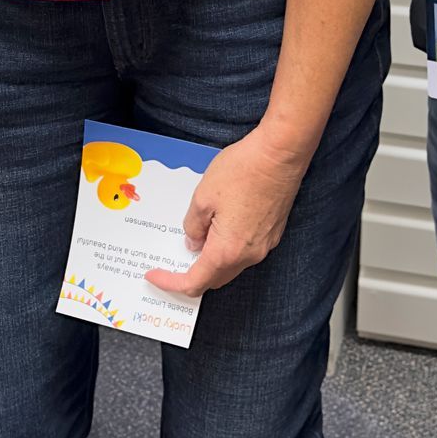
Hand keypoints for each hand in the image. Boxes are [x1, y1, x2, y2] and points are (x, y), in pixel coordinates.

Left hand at [144, 125, 307, 297]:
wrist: (281, 154)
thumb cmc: (243, 171)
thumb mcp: (202, 197)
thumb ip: (193, 226)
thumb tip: (194, 242)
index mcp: (227, 250)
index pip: (195, 282)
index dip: (171, 283)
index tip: (155, 275)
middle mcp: (249, 255)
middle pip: (214, 279)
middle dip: (191, 274)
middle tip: (171, 261)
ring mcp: (264, 245)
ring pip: (231, 266)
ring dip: (210, 260)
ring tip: (195, 238)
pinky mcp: (272, 233)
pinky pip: (245, 252)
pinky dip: (227, 249)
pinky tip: (218, 228)